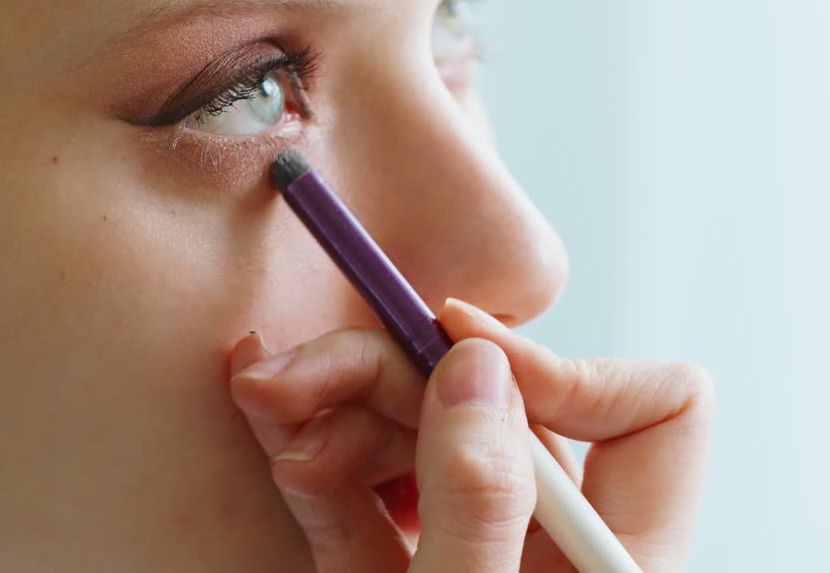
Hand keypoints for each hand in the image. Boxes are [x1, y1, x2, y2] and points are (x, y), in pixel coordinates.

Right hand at [228, 298, 713, 571]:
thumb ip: (475, 503)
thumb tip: (474, 368)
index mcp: (606, 558)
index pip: (649, 413)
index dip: (558, 368)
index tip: (458, 358)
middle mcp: (540, 539)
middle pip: (487, 405)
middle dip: (386, 372)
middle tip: (295, 365)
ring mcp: (462, 546)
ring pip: (409, 437)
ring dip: (328, 407)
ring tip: (262, 397)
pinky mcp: (392, 566)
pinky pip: (358, 493)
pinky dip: (312, 457)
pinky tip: (273, 430)